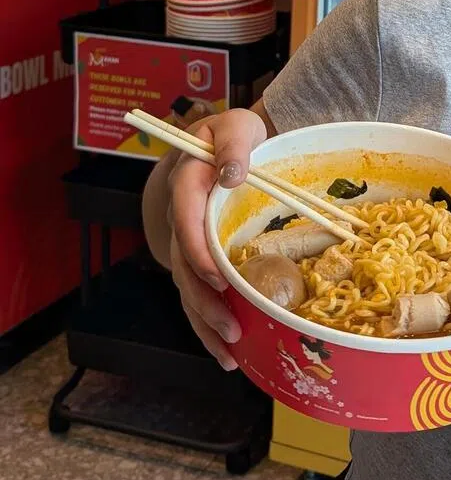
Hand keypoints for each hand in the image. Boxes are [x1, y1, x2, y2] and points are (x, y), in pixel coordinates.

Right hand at [168, 107, 267, 369]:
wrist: (232, 143)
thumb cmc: (237, 135)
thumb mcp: (238, 126)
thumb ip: (234, 145)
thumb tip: (232, 174)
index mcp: (189, 183)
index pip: (185, 218)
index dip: (197, 249)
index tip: (218, 274)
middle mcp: (183, 218)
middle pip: (184, 266)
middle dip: (205, 300)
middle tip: (231, 327)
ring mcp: (189, 243)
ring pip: (189, 289)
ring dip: (206, 323)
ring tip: (231, 352)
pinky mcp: (202, 258)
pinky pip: (200, 294)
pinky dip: (210, 325)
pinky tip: (229, 353)